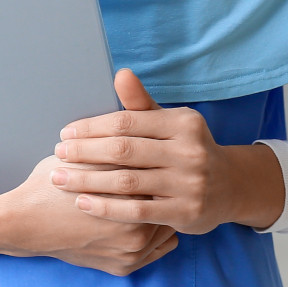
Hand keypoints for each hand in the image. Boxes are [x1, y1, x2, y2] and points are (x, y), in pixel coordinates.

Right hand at [0, 154, 178, 276]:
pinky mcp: (123, 267)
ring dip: (162, 212)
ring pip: (165, 228)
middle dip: (163, 189)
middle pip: (167, 204)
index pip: (162, 176)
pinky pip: (157, 250)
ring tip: (155, 194)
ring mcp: (131, 254)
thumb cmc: (54, 184)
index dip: (159, 163)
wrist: (26, 222)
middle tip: (161, 173)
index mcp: (131, 199)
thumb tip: (150, 131)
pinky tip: (148, 218)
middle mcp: (136, 232)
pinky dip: (155, 235)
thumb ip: (123, 146)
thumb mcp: (88, 156)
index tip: (159, 155)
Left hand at [50, 69, 285, 233]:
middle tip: (57, 154)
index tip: (65, 133)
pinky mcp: (185, 213)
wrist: (229, 187)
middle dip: (85, 152)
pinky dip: (106, 208)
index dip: (93, 128)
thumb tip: (120, 73)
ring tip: (60, 179)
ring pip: (127, 182)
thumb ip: (141, 102)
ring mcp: (189, 184)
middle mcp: (188, 151)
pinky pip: (137, 212)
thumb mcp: (169, 122)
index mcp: (182, 123)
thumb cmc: (185, 148)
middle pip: (124, 150)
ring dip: (88, 180)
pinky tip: (83, 203)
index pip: (127, 122)